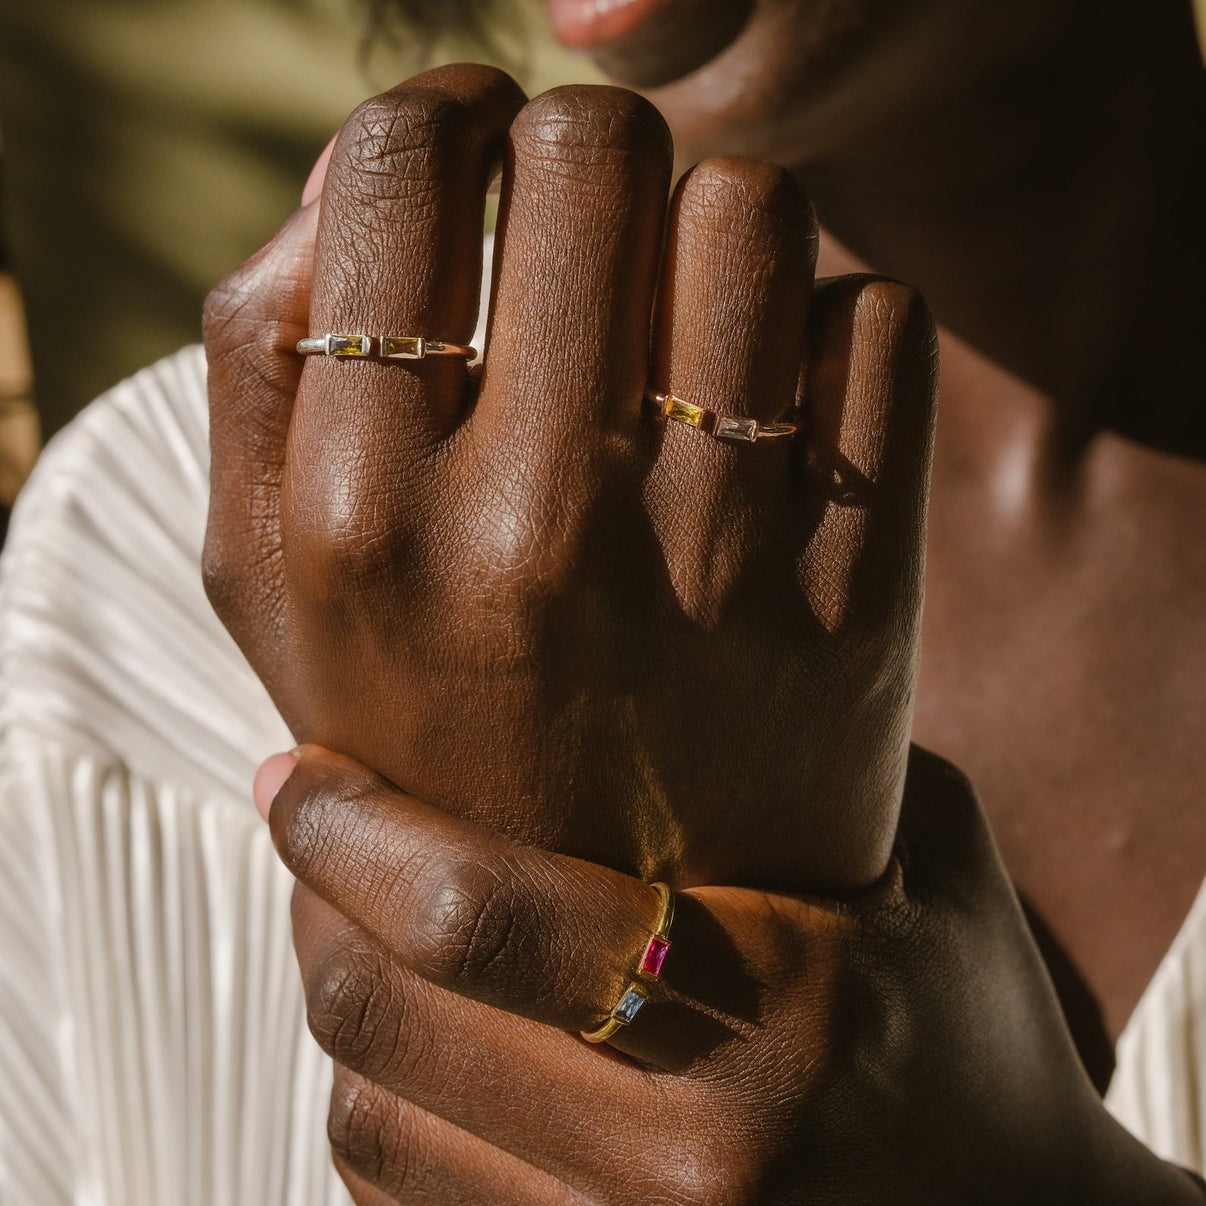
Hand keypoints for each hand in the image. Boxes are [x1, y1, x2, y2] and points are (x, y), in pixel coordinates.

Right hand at [203, 64, 937, 891]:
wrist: (615, 930)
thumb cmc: (443, 730)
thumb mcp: (278, 588)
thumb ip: (262, 366)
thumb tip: (351, 179)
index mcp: (354, 515)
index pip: (400, 163)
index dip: (446, 115)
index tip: (480, 146)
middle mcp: (528, 528)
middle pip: (592, 151)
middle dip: (593, 155)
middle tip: (595, 225)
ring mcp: (710, 566)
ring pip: (754, 207)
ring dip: (724, 228)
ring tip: (691, 319)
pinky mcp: (859, 600)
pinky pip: (878, 321)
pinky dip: (836, 331)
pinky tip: (784, 409)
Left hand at [264, 744, 1202, 1205]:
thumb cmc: (977, 1027)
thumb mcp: (933, 857)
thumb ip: (815, 756)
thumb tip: (662, 654)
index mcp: (774, 1019)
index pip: (482, 915)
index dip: (353, 831)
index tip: (296, 772)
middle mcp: (687, 1164)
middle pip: (385, 1024)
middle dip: (318, 910)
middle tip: (320, 835)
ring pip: (367, 1126)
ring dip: (340, 1010)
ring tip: (359, 930)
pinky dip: (380, 1111)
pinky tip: (415, 1045)